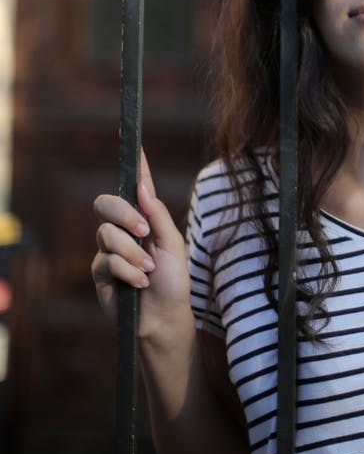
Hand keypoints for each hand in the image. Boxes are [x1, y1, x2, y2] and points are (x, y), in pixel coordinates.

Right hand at [92, 150, 189, 333]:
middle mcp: (122, 229)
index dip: (134, 162)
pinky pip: (106, 261)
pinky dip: (128, 271)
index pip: (135, 185)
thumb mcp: (172, 243)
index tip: (132, 137)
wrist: (164, 317)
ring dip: (132, 253)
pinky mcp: (100, 272)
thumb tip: (142, 186)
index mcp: (143, 217)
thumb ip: (156, 214)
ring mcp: (108, 250)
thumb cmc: (173, 279)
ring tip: (149, 271)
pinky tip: (140, 284)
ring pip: (106, 234)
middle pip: (105, 204)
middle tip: (143, 231)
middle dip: (123, 214)